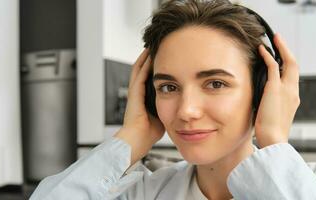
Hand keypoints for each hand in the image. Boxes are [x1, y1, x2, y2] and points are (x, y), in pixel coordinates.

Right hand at [115, 49, 165, 164]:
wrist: (137, 141)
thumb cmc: (147, 135)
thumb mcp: (163, 118)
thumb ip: (169, 110)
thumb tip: (182, 107)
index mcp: (144, 99)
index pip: (150, 79)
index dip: (156, 69)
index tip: (165, 60)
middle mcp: (138, 94)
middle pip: (143, 71)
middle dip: (150, 60)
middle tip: (158, 47)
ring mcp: (134, 93)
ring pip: (139, 70)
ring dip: (145, 58)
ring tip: (152, 46)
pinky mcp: (134, 95)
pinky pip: (139, 76)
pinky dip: (144, 65)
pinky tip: (150, 56)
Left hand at [254, 34, 299, 147]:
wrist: (274, 140)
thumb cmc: (270, 134)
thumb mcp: (272, 117)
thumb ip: (270, 106)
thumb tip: (260, 102)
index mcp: (293, 99)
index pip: (292, 77)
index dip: (287, 65)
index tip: (281, 57)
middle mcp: (293, 92)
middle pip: (294, 65)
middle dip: (287, 51)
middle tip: (279, 40)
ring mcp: (287, 89)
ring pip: (288, 62)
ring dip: (281, 48)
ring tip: (274, 39)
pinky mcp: (276, 88)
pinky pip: (273, 66)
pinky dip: (268, 55)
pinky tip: (262, 49)